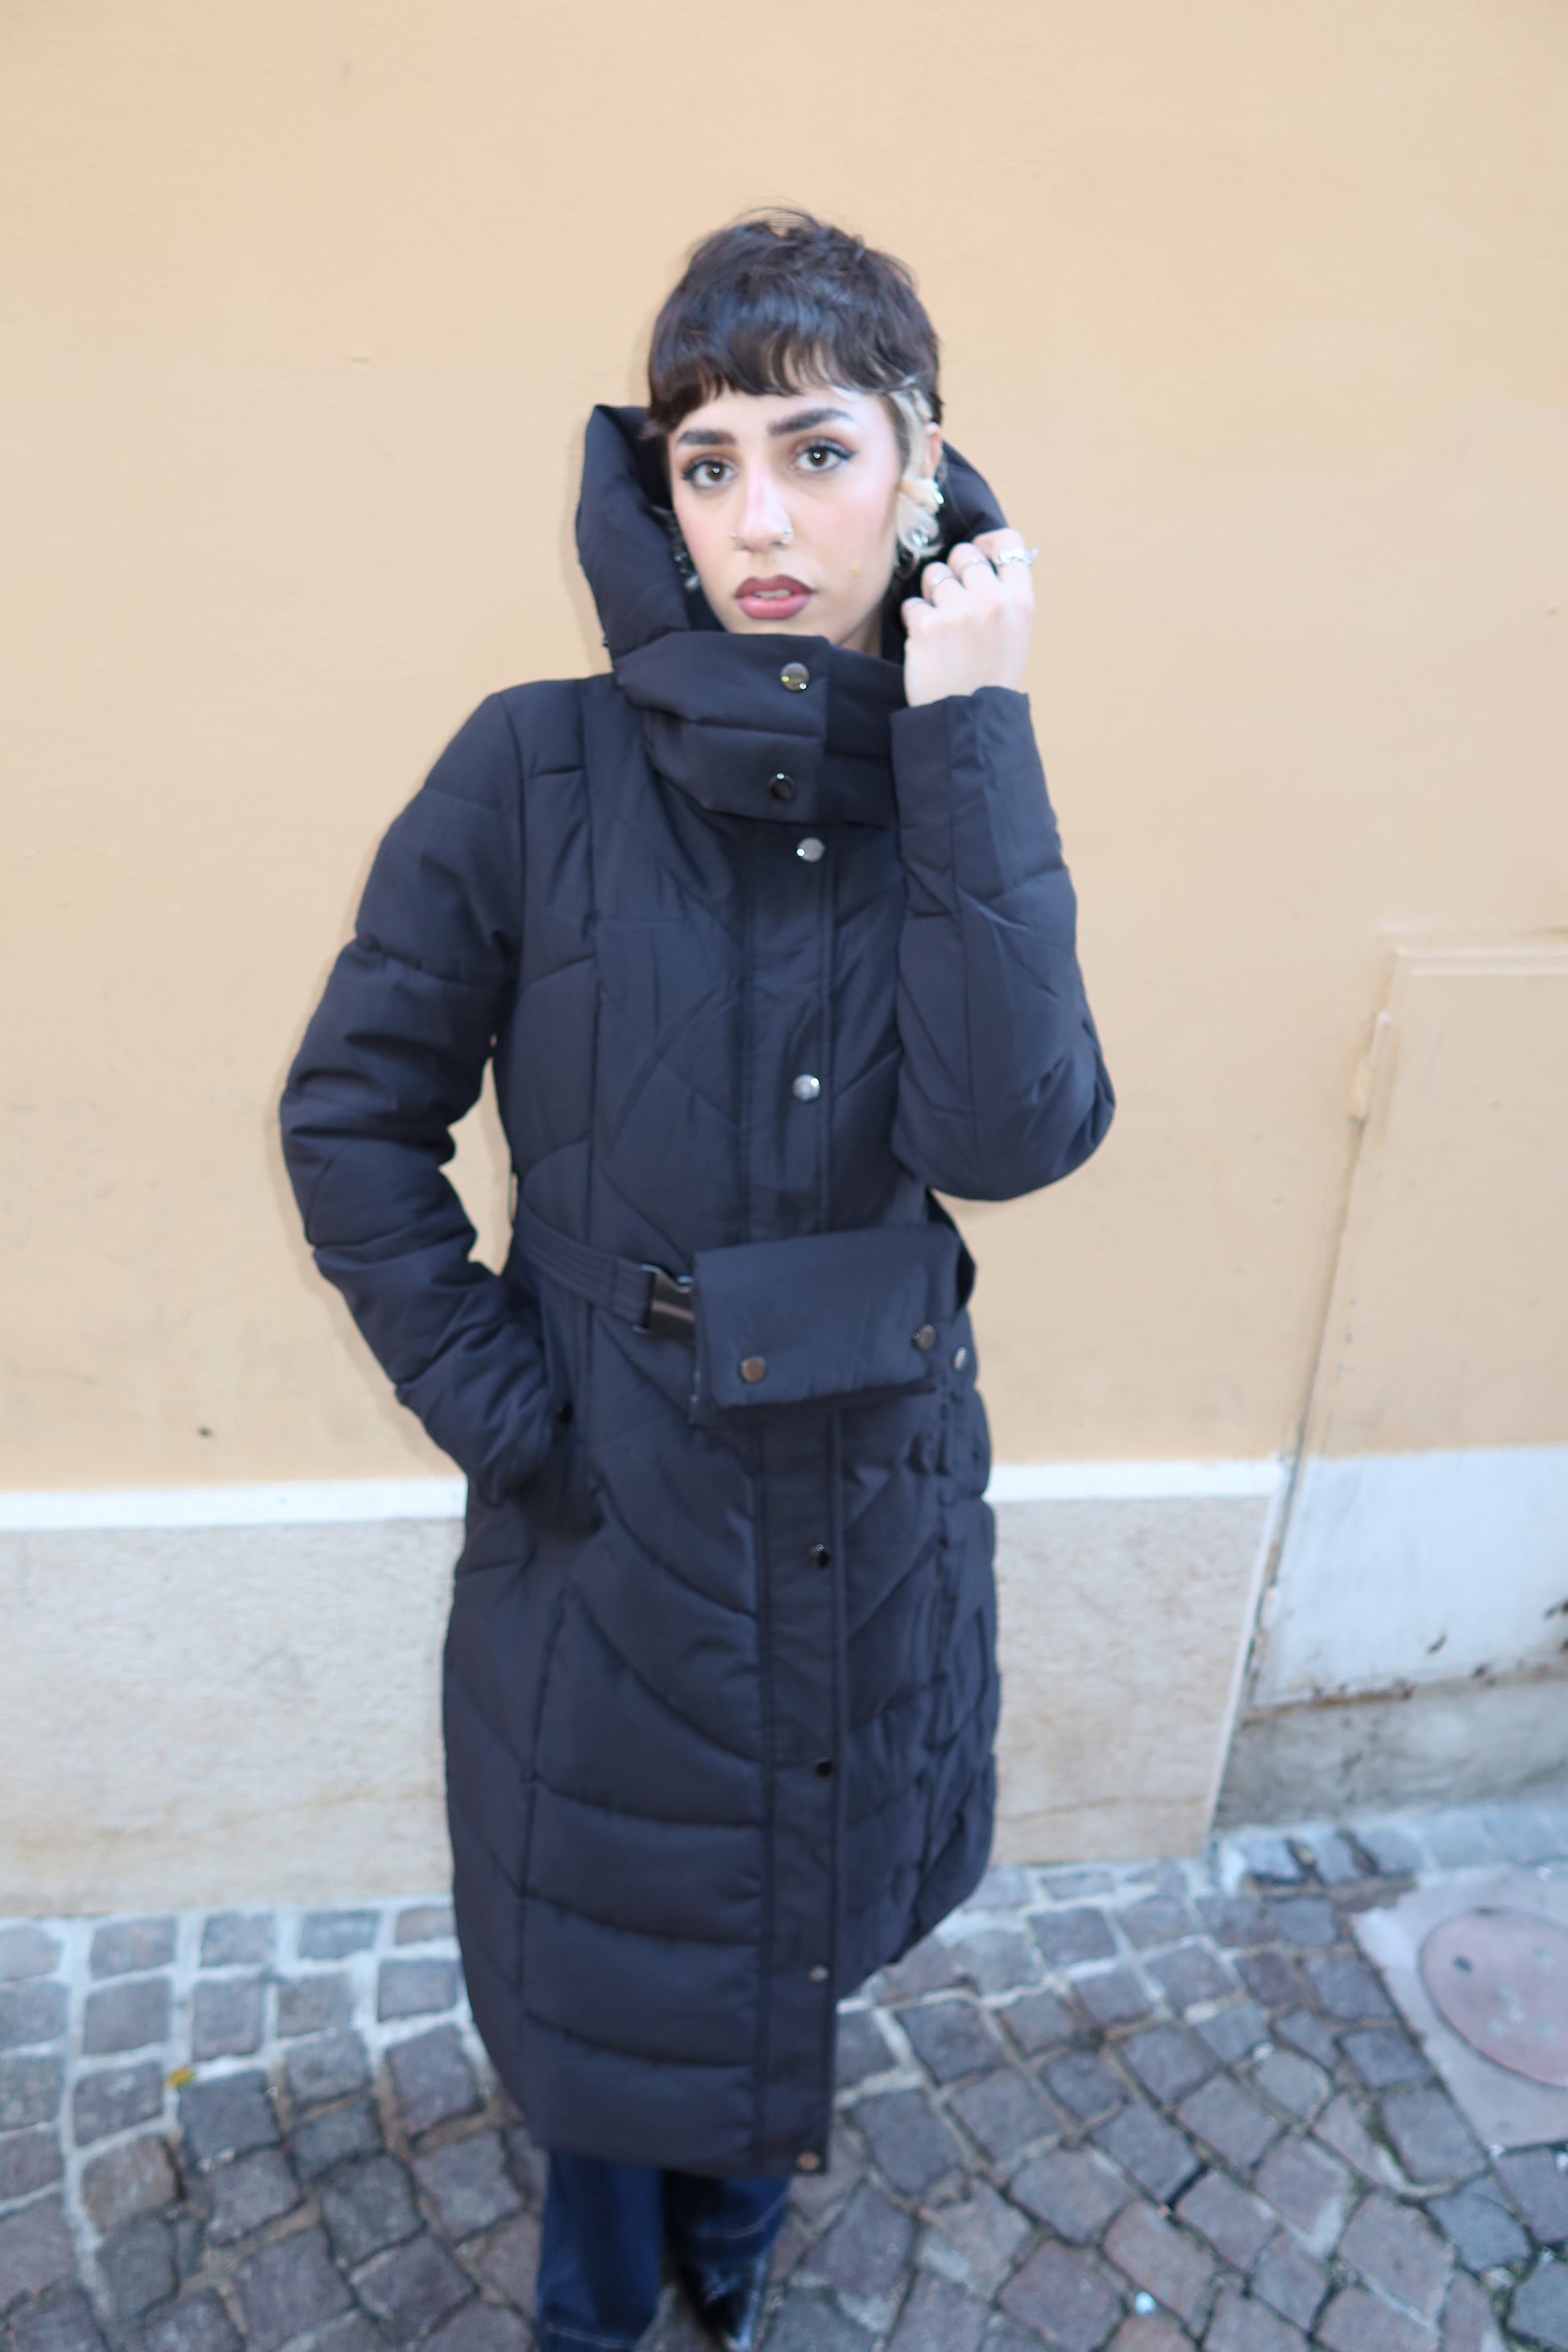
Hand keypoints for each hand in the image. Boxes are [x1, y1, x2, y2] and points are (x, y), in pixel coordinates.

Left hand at [901, 528, 1034, 707]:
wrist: (967, 720)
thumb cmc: (989, 677)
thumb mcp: (1016, 634)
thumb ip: (1005, 596)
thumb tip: (985, 556)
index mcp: (1021, 602)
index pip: (1010, 543)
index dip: (988, 541)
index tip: (977, 551)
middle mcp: (993, 601)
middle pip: (964, 554)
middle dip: (952, 571)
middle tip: (950, 599)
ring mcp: (959, 612)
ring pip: (933, 575)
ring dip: (930, 596)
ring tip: (939, 627)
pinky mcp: (927, 626)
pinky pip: (911, 605)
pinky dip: (914, 622)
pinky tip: (925, 645)